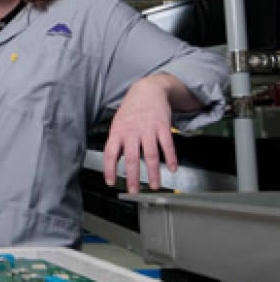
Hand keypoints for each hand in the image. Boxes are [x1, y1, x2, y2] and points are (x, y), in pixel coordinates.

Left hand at [103, 75, 178, 193]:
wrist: (147, 90)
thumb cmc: (131, 110)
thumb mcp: (117, 124)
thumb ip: (116, 143)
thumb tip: (113, 163)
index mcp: (118, 132)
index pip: (110, 154)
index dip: (109, 169)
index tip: (110, 182)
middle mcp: (132, 132)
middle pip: (131, 158)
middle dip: (133, 177)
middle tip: (133, 191)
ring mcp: (148, 129)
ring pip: (151, 155)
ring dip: (153, 173)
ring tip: (154, 186)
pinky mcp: (163, 126)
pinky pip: (168, 145)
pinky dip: (171, 158)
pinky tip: (173, 169)